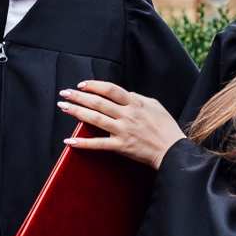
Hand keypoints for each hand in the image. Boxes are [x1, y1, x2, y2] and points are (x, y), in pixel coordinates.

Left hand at [57, 81, 185, 168]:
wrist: (173, 150)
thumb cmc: (165, 127)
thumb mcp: (154, 106)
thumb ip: (137, 98)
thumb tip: (122, 94)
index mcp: (135, 103)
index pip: (111, 90)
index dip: (94, 85)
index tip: (81, 85)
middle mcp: (128, 115)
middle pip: (99, 102)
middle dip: (79, 96)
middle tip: (64, 93)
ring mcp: (123, 131)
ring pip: (95, 119)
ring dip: (77, 112)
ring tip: (63, 107)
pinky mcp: (121, 146)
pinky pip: (98, 144)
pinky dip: (83, 143)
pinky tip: (69, 141)